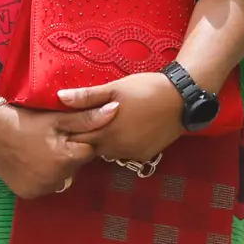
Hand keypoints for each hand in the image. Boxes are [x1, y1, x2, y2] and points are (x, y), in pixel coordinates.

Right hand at [0, 100, 114, 199]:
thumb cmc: (27, 121)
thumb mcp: (58, 118)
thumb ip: (88, 118)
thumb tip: (116, 109)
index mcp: (65, 160)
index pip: (88, 152)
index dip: (79, 140)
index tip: (65, 132)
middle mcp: (54, 180)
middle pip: (75, 166)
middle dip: (69, 154)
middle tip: (51, 140)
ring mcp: (39, 189)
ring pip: (62, 177)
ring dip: (57, 167)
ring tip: (41, 150)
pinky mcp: (27, 194)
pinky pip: (45, 185)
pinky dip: (43, 176)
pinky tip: (33, 162)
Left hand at [57, 72, 186, 163]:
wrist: (183, 99)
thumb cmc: (146, 89)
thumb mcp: (116, 88)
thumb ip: (87, 96)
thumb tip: (60, 97)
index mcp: (104, 132)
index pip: (75, 138)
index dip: (71, 129)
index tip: (69, 121)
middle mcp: (115, 148)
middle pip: (90, 147)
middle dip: (86, 137)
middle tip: (90, 120)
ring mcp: (130, 154)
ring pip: (106, 152)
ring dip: (103, 141)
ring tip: (109, 124)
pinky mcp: (144, 156)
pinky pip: (124, 153)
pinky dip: (121, 145)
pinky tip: (127, 130)